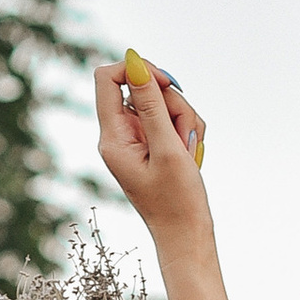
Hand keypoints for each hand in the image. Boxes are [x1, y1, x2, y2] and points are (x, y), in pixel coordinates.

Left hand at [94, 54, 213, 241]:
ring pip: (163, 102)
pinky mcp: (153, 142)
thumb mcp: (167, 148)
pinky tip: (191, 154)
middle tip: (183, 135)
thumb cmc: (177, 201)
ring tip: (190, 152)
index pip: (107, 78)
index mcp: (112, 138)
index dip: (136, 70)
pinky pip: (171, 118)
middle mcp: (120, 135)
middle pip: (143, 89)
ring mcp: (137, 138)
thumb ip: (152, 104)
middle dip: (172, 103)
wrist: (187, 236)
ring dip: (184, 119)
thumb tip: (134, 63)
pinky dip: (186, 130)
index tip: (165, 83)